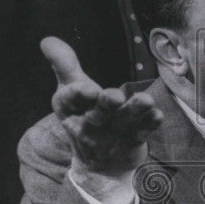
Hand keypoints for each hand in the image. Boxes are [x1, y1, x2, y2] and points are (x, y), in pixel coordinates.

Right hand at [42, 37, 163, 186]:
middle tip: (115, 96)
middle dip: (107, 104)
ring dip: (135, 110)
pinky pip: (143, 132)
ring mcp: (114, 135)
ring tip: (146, 100)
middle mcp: (90, 125)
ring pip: (125, 121)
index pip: (69, 101)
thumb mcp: (70, 90)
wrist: (99, 164)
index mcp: (70, 110)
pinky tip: (157, 114)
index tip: (87, 88)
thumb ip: (64, 65)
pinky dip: (150, 123)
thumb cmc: (84, 114)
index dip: (77, 94)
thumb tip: (47, 40)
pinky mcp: (134, 141)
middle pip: (98, 114)